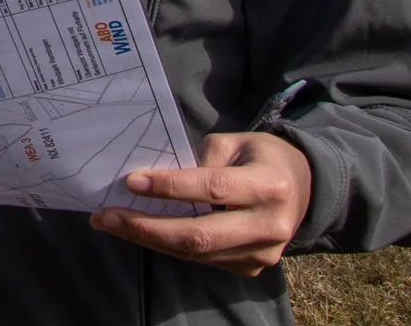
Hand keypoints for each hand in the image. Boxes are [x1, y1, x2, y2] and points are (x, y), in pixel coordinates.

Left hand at [91, 130, 313, 275]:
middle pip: (199, 235)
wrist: (304, 187)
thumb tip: (152, 181)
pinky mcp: (251, 267)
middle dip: (147, 227)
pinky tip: (142, 233)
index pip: (212, 189)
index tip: (131, 182)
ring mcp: (262, 253)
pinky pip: (203, 260)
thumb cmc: (261, 157)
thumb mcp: (235, 143)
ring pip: (196, 253)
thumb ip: (198, 161)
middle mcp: (269, 226)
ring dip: (149, 239)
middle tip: (106, 216)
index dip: (169, 188)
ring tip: (113, 224)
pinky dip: (168, 247)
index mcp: (268, 186)